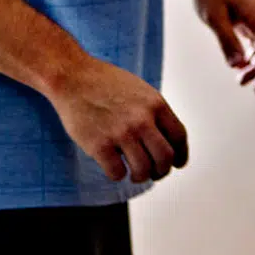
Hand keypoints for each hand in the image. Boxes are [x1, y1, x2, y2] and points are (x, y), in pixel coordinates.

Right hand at [47, 57, 188, 182]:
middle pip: (165, 157)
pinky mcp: (99, 145)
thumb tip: (166, 139)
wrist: (73, 77)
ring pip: (143, 169)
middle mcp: (142, 120)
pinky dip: (118, 175)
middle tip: (155, 174)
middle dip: (162, 171)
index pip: (179, 137)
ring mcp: (121, 133)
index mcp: (156, 104)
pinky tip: (115, 169)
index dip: (180, 154)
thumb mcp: (141, 91)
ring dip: (141, 177)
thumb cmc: (106, 83)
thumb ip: (154, 113)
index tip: (177, 163)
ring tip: (135, 175)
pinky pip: (117, 172)